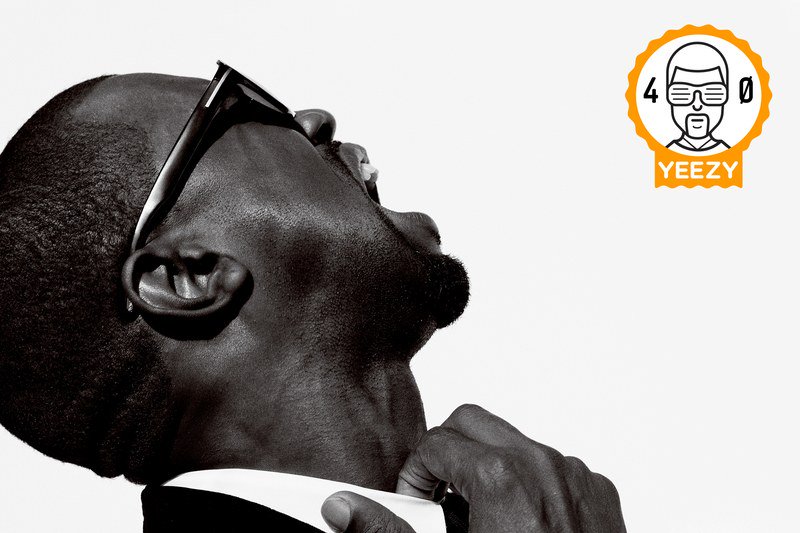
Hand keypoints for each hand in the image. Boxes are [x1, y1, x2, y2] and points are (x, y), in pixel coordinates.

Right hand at [321, 404, 625, 531]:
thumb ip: (389, 531)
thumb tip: (343, 508)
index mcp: (501, 478)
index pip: (434, 442)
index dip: (413, 476)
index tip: (416, 506)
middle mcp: (541, 465)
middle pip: (472, 421)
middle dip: (445, 452)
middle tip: (436, 498)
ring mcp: (573, 475)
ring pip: (513, 439)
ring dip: (487, 465)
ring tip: (479, 517)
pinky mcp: (597, 491)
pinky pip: (551, 463)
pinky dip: (528, 481)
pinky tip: (518, 524)